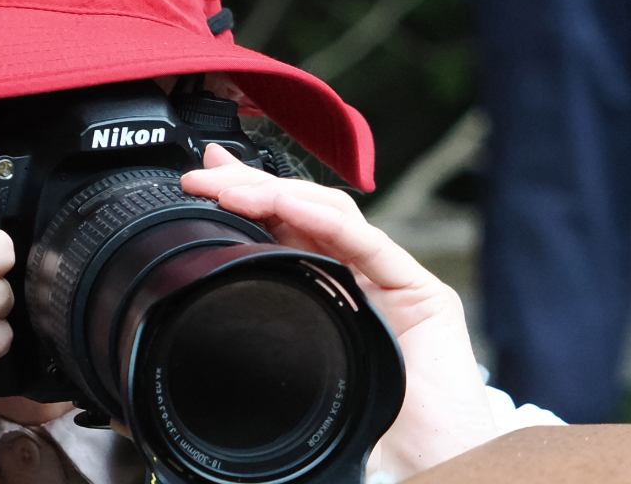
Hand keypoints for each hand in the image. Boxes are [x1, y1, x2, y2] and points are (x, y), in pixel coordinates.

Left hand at [181, 145, 497, 476]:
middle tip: (201, 177)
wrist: (432, 473)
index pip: (283, 231)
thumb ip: (265, 356)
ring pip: (333, 215)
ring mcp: (393, 283)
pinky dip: (328, 221)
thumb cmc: (371, 439)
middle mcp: (360, 280)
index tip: (198, 185)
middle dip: (251, 187)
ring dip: (280, 193)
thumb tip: (201, 355)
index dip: (243, 202)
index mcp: (328, 295)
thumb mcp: (297, 384)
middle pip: (303, 212)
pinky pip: (371, 247)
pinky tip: (291, 206)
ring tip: (231, 189)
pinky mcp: (425, 296)